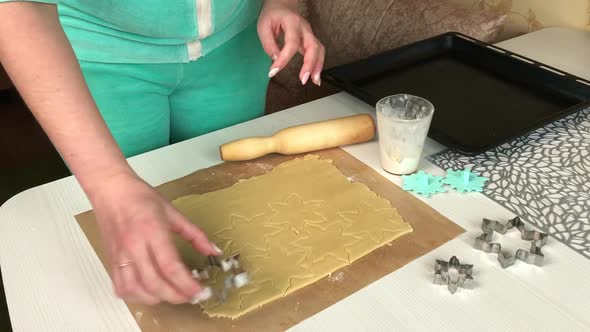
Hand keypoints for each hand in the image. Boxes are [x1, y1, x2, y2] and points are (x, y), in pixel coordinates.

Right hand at [89, 173, 220, 304]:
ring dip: (157, 299)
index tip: (201, 291)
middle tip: (191, 297)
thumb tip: (214, 251)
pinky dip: (136, 296)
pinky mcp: (111, 261)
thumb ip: (195, 235)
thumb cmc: (140, 198)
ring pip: (136, 289)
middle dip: (176, 296)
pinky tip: (149, 293)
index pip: (170, 266)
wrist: (111, 190)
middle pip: (154, 283)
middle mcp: (134, 246)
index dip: (187, 284)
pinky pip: (121, 287)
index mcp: (152, 231)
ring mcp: (120, 256)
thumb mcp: (173, 212)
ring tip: (173, 295)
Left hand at [258, 0, 324, 85]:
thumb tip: (276, 60)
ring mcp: (310, 34)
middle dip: (309, 64)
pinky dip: (318, 66)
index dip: (284, 59)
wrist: (283, 5)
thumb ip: (269, 43)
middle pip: (313, 47)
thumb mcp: (264, 26)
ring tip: (314, 81)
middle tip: (302, 79)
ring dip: (318, 67)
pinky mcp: (310, 41)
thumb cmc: (272, 16)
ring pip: (319, 50)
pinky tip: (315, 78)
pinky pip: (318, 53)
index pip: (291, 43)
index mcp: (292, 23)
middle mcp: (305, 28)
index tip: (273, 71)